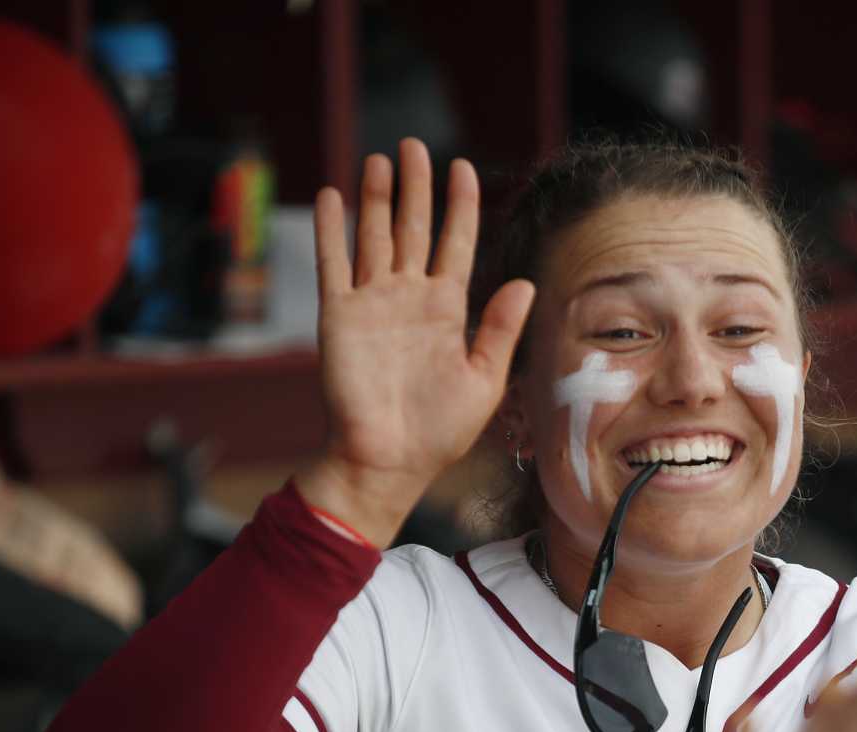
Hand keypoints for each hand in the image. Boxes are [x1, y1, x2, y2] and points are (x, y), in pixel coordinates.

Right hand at [297, 140, 536, 543]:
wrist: (389, 460)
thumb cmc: (440, 431)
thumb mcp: (484, 379)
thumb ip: (500, 330)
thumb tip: (524, 284)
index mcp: (447, 309)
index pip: (456, 243)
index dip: (460, 206)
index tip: (464, 168)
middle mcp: (409, 298)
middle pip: (414, 228)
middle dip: (416, 187)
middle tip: (415, 146)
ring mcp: (372, 303)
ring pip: (375, 236)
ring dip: (377, 197)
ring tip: (380, 159)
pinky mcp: (339, 316)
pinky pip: (334, 264)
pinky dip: (332, 230)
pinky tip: (332, 195)